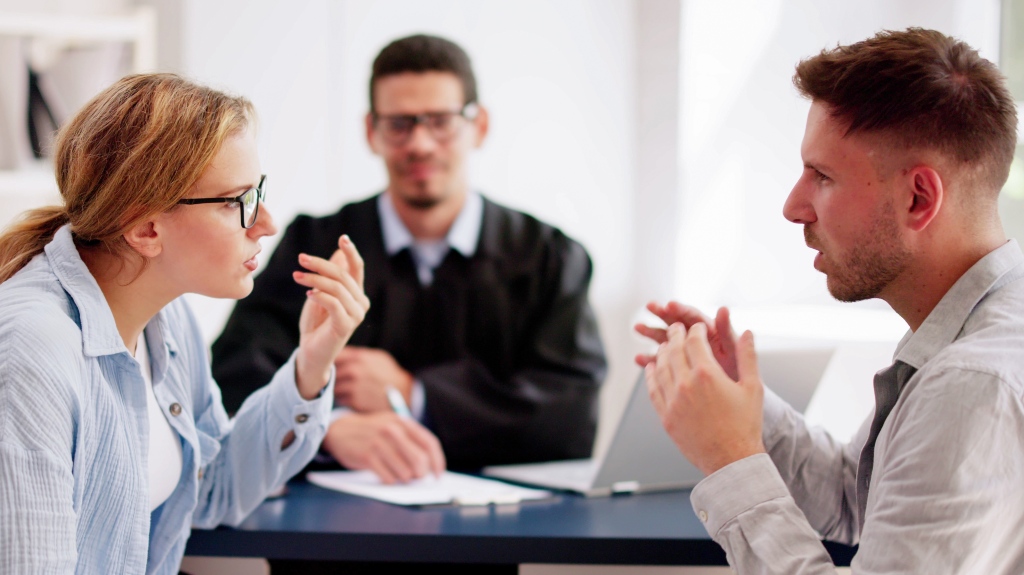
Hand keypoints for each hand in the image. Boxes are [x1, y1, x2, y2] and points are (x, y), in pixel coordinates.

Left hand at [292, 235, 369, 399]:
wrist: (311, 354)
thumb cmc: (316, 325)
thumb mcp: (320, 295)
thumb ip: (330, 278)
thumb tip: (338, 254)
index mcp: (357, 295)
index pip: (358, 269)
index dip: (351, 253)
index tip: (343, 238)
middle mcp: (361, 304)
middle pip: (343, 275)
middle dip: (321, 264)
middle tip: (301, 259)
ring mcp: (356, 316)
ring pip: (337, 287)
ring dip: (315, 279)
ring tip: (298, 276)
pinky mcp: (346, 326)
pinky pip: (333, 303)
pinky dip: (319, 295)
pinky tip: (308, 294)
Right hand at [321, 412, 445, 483]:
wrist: (340, 430)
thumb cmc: (372, 432)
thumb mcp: (392, 426)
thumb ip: (410, 440)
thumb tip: (429, 468)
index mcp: (402, 421)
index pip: (429, 443)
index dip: (437, 461)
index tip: (438, 475)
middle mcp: (392, 430)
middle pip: (419, 460)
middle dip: (421, 474)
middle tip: (416, 477)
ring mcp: (379, 443)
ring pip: (405, 473)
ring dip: (404, 478)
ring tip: (397, 474)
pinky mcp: (367, 456)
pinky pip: (388, 478)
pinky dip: (389, 480)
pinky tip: (385, 474)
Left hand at [334, 347, 413, 412]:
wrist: (405, 394)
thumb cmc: (389, 375)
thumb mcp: (378, 358)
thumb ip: (358, 355)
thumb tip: (338, 352)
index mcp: (359, 357)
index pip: (335, 355)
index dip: (331, 359)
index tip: (330, 363)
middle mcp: (354, 370)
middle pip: (331, 372)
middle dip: (332, 375)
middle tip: (338, 379)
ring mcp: (353, 386)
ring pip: (334, 386)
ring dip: (338, 388)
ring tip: (348, 389)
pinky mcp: (354, 400)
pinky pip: (340, 399)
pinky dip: (344, 399)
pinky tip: (354, 397)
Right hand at [634, 302, 738, 379]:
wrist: (736, 401)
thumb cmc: (738, 373)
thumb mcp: (734, 351)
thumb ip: (727, 331)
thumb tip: (723, 309)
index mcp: (710, 332)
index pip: (693, 317)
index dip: (681, 310)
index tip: (669, 304)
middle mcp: (697, 340)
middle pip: (677, 322)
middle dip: (662, 314)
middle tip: (650, 307)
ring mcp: (686, 354)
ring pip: (667, 340)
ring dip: (652, 333)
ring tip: (638, 327)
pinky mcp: (679, 369)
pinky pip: (663, 363)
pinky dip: (651, 361)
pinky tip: (640, 359)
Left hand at [645, 322, 764, 475]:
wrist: (731, 460)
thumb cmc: (745, 425)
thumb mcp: (753, 387)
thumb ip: (748, 356)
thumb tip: (746, 332)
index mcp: (708, 374)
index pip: (694, 341)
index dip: (695, 330)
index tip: (697, 327)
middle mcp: (686, 385)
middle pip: (674, 350)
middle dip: (675, 335)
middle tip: (676, 328)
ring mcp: (673, 401)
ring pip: (661, 367)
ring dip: (662, 353)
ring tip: (665, 346)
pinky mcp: (665, 416)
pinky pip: (653, 389)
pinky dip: (650, 375)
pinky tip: (651, 368)